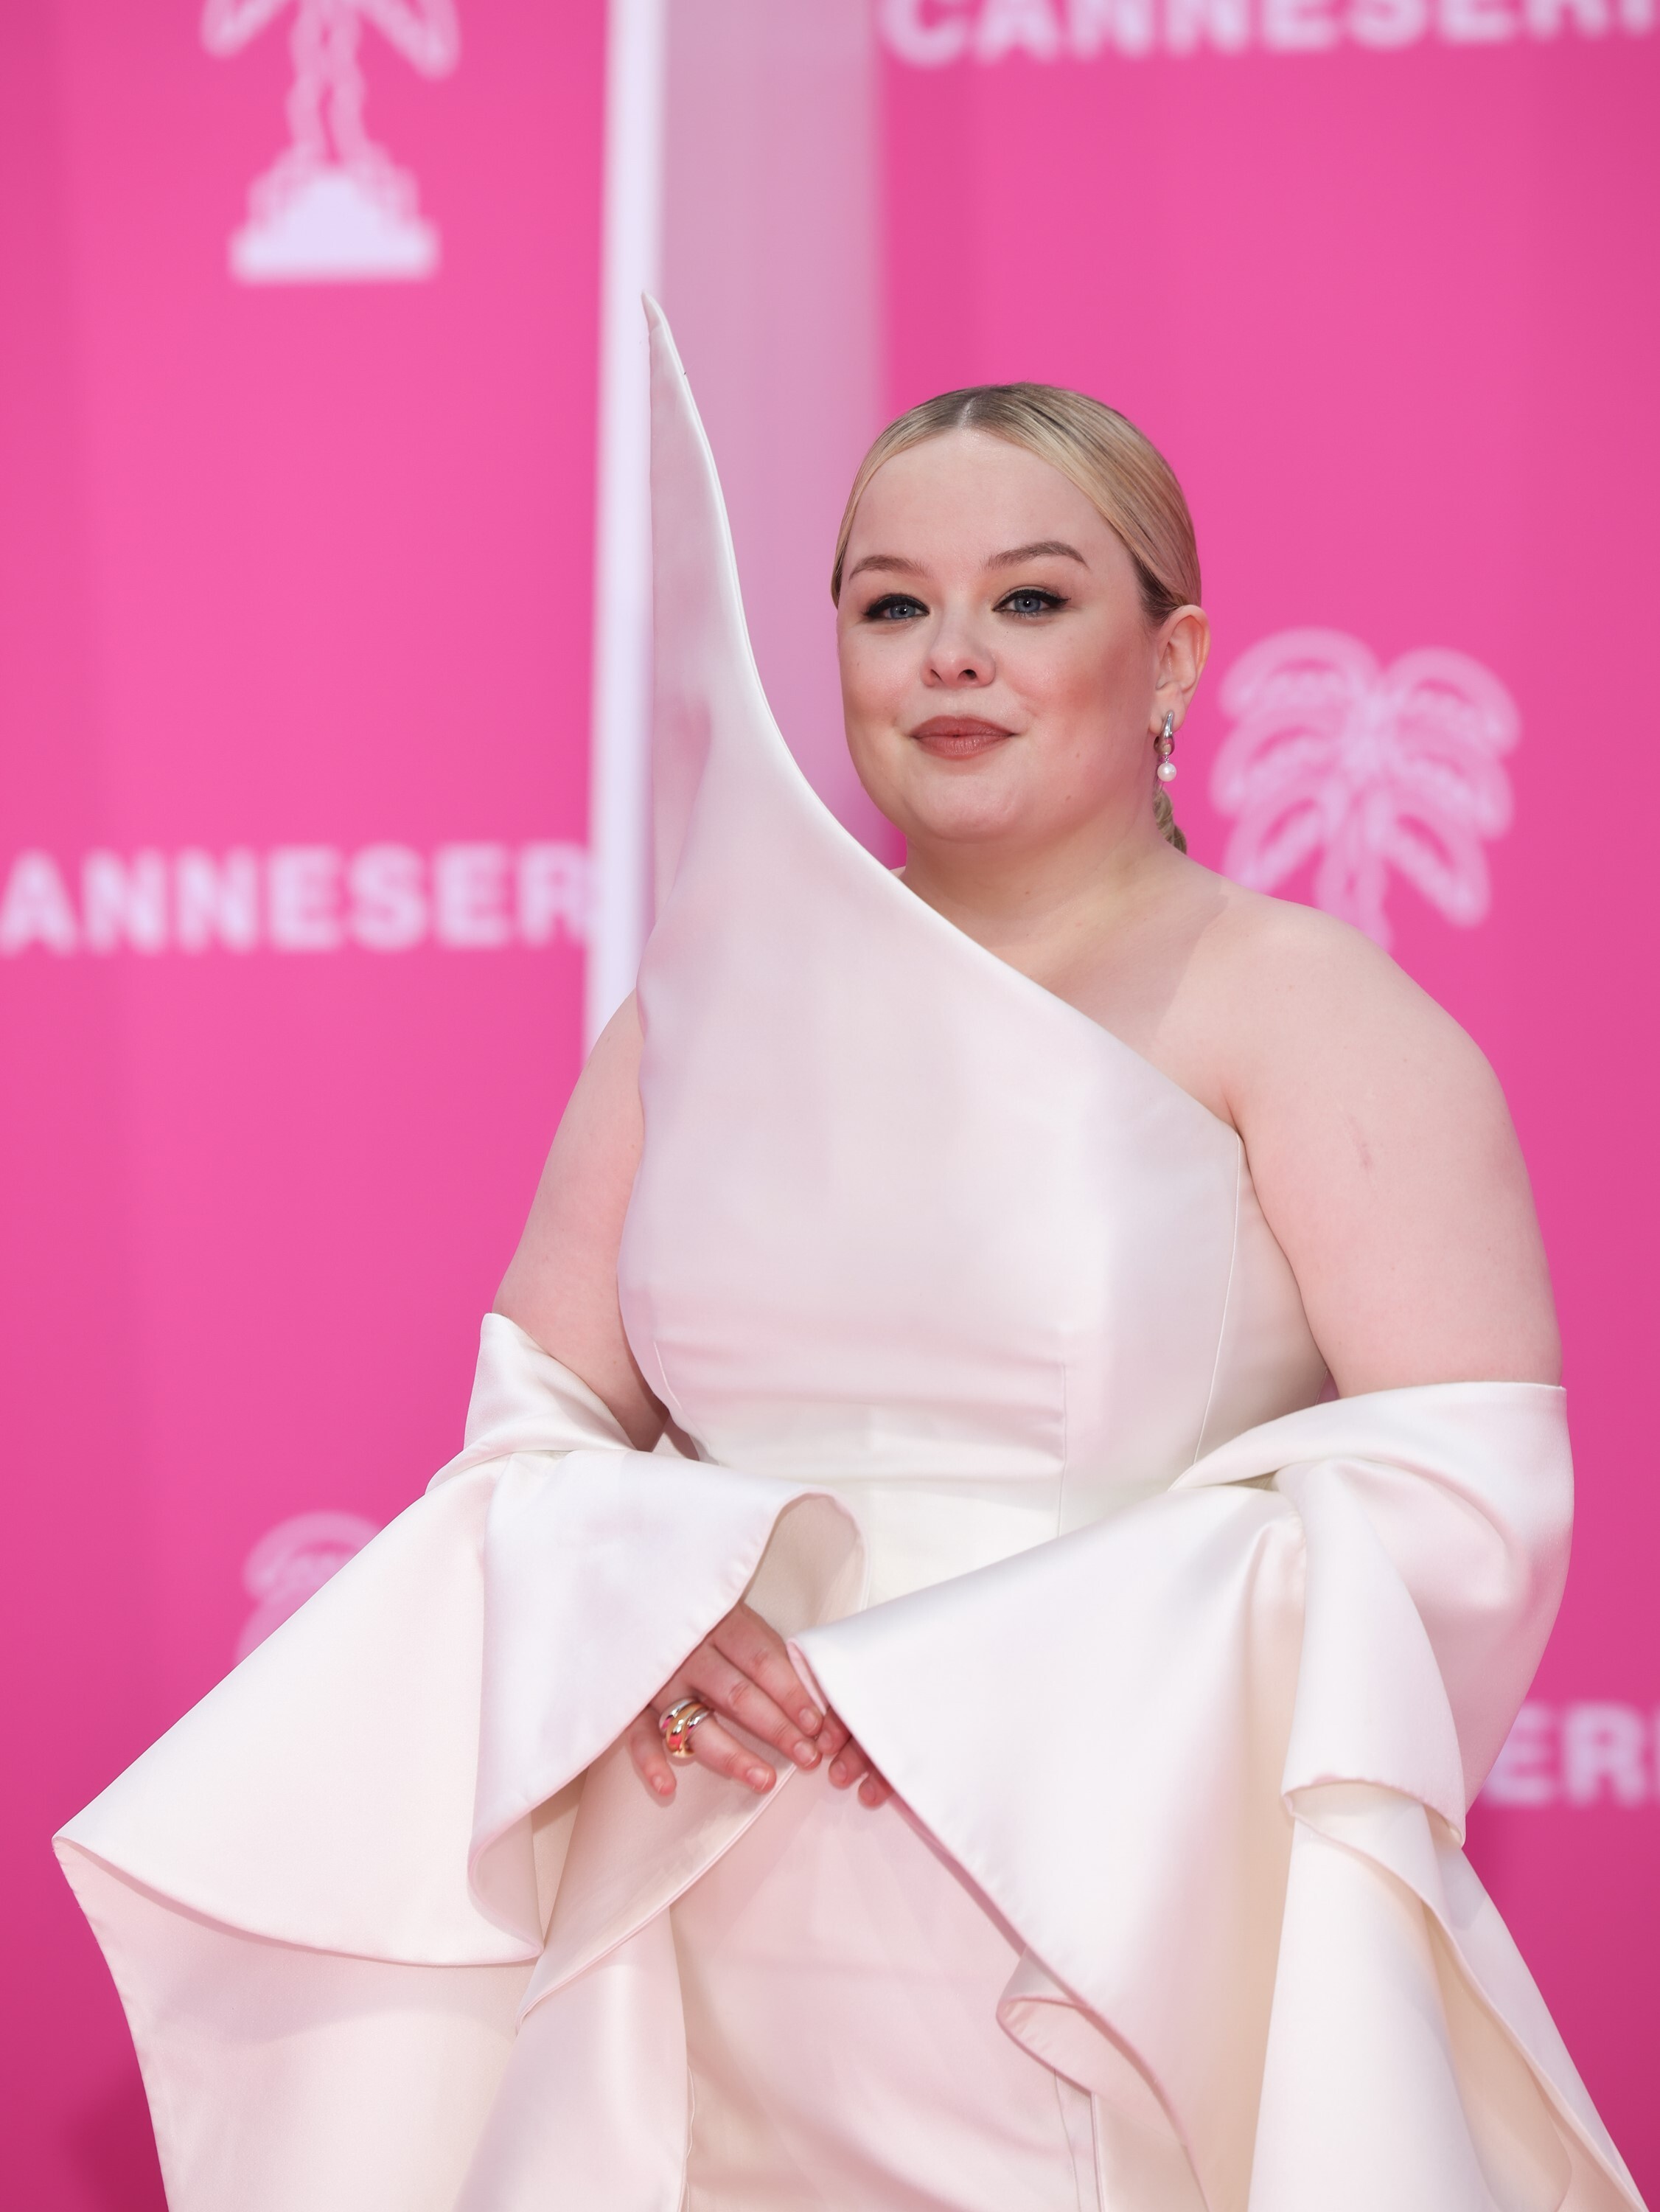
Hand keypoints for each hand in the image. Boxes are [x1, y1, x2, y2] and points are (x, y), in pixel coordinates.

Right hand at [626, 1599, 891, 1807]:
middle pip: (736, 1695)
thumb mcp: (735, 1613)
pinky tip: (669, 1787)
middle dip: (776, 1729)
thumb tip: (815, 1693)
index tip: (817, 1724)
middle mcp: (687, 1651)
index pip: (761, 1662)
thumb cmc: (699, 1611)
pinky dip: (650, 1762)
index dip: (791, 1693)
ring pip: (694, 1723)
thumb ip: (767, 1650)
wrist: (631, 1594)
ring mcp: (656, 1679)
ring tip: (764, 1781)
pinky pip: (636, 1735)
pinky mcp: (629, 1700)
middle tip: (807, 1757)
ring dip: (731, 1755)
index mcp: (718, 1622)